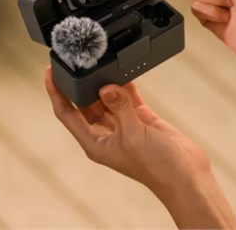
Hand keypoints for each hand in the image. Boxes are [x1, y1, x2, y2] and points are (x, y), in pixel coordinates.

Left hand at [44, 66, 210, 193]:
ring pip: (107, 98)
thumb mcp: (133, 134)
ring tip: (99, 61)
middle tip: (77, 60)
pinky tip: (123, 70)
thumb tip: (104, 86)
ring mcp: (124, 125)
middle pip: (85, 103)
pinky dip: (126, 84)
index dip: (56, 94)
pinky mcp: (141, 119)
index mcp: (95, 142)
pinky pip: (128, 97)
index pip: (67, 114)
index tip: (50, 72)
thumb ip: (119, 107)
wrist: (185, 175)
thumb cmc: (156, 166)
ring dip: (104, 82)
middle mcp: (106, 133)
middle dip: (80, 84)